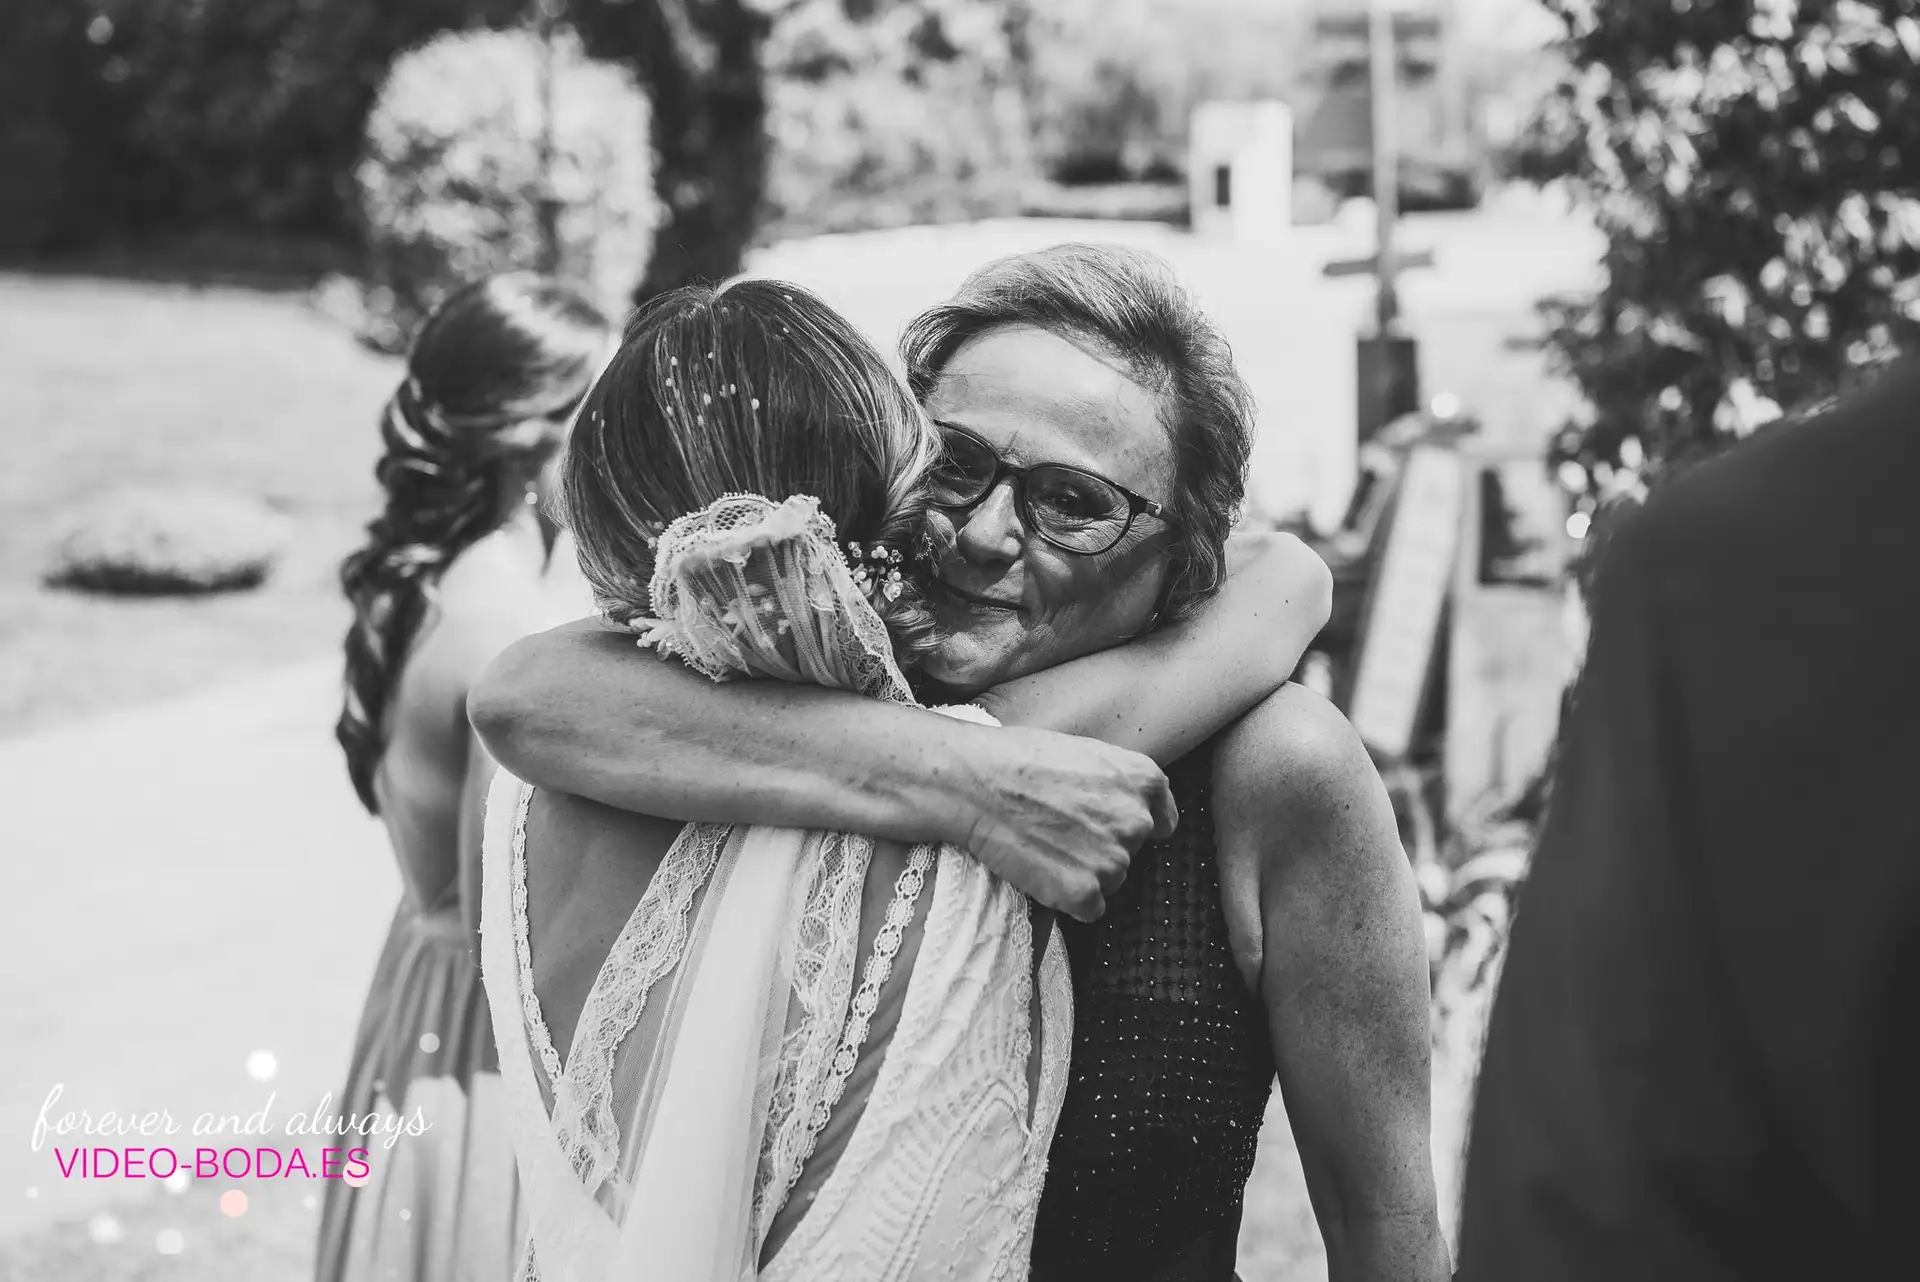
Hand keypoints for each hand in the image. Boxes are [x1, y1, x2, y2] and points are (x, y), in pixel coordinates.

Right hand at [954, 725, 1177, 921]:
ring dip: (1084, 873)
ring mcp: (1113, 861)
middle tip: (1060, 831)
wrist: (976, 783)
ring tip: (1045, 846)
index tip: (1108, 827)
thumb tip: (1128, 809)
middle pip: (1131, 853)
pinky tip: (1042, 870)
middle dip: (1102, 847)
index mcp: (1144, 781)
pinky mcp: (1084, 893)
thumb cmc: (1020, 759)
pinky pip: (1089, 908)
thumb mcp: (1088, 751)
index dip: (1131, 826)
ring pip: (1110, 881)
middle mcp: (1137, 822)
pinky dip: (1068, 898)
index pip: (1162, 821)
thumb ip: (1119, 783)